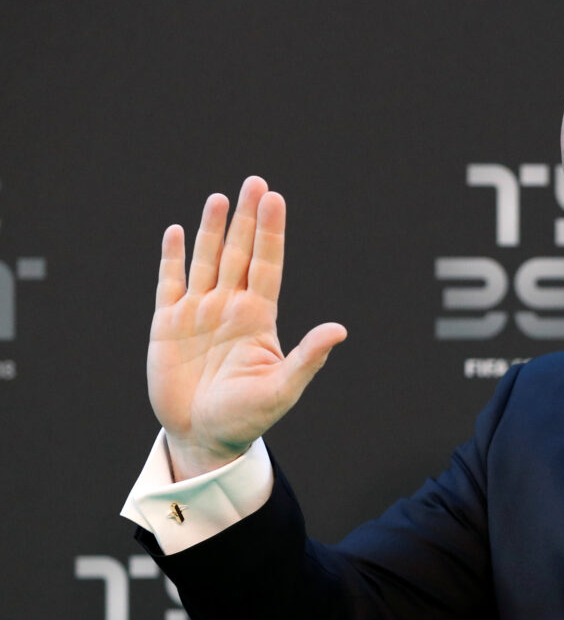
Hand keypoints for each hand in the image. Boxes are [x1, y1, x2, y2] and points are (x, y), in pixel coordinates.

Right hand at [147, 176, 346, 479]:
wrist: (205, 437)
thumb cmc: (248, 417)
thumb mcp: (282, 389)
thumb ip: (308, 357)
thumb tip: (340, 330)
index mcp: (258, 319)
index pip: (267, 265)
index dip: (271, 232)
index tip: (275, 199)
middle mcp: (229, 308)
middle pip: (239, 253)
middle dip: (247, 219)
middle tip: (255, 182)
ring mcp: (198, 313)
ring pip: (207, 261)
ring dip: (212, 230)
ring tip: (220, 198)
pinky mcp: (167, 325)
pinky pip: (169, 283)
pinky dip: (172, 258)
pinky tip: (177, 232)